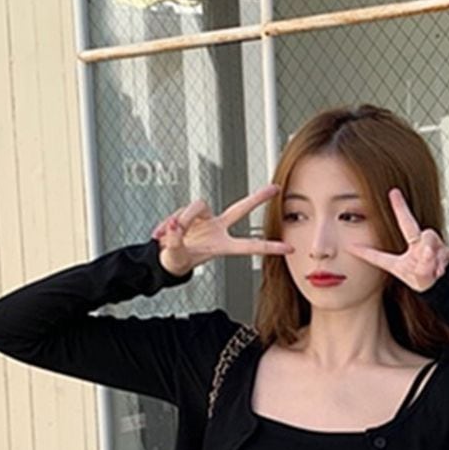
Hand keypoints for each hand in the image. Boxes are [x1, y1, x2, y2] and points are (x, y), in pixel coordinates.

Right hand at [151, 184, 294, 275]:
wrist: (164, 257)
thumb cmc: (175, 261)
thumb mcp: (174, 255)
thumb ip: (175, 240)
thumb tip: (175, 226)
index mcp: (221, 245)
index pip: (249, 245)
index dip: (269, 247)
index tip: (288, 248)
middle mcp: (217, 229)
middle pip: (240, 209)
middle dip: (257, 198)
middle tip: (275, 188)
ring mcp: (206, 220)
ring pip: (196, 207)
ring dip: (181, 220)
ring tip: (166, 234)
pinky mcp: (192, 213)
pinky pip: (182, 211)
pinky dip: (169, 222)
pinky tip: (159, 233)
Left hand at [346, 188, 448, 291]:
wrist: (447, 284)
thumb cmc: (428, 282)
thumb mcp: (421, 279)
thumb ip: (423, 267)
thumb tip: (427, 250)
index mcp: (401, 260)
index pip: (380, 257)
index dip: (365, 252)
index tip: (350, 247)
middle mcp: (415, 248)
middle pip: (407, 224)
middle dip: (400, 207)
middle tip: (394, 194)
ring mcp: (430, 246)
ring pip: (428, 239)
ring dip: (430, 255)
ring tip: (434, 270)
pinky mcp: (444, 247)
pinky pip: (442, 250)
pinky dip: (441, 261)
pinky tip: (441, 270)